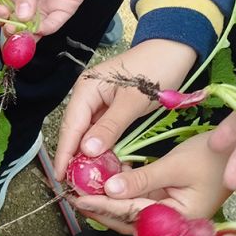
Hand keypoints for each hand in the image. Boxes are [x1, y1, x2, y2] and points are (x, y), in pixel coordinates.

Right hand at [0, 0, 105, 35]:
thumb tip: (20, 15)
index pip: (2, 8)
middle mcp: (30, 0)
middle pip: (18, 22)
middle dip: (13, 30)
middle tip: (10, 32)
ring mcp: (47, 5)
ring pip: (34, 28)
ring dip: (28, 35)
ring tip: (23, 37)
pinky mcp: (64, 9)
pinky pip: (53, 24)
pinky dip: (46, 30)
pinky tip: (40, 29)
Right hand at [53, 39, 196, 180]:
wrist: (175, 50)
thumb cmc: (156, 69)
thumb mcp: (134, 101)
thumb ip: (110, 127)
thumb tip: (88, 151)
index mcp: (86, 89)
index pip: (70, 127)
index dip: (64, 153)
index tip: (60, 177)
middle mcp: (87, 97)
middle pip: (76, 132)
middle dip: (74, 158)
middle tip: (73, 185)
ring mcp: (98, 103)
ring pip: (88, 135)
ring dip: (88, 156)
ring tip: (86, 180)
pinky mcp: (111, 109)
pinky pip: (101, 132)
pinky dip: (102, 148)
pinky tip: (103, 164)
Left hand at [74, 133, 231, 233]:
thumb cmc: (214, 156)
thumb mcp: (175, 165)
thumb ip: (142, 180)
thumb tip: (109, 189)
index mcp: (179, 222)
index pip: (133, 215)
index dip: (104, 205)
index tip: (79, 198)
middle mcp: (173, 226)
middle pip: (127, 221)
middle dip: (99, 208)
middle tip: (72, 196)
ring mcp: (169, 218)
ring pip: (129, 214)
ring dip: (107, 202)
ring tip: (82, 189)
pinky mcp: (166, 207)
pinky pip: (138, 205)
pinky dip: (121, 194)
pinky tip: (105, 181)